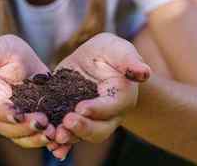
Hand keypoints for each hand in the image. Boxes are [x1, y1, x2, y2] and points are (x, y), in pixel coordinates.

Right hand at [0, 35, 56, 148]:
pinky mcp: (28, 130)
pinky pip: (36, 140)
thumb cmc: (7, 55)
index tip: (17, 115)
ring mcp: (12, 125)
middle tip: (44, 123)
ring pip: (22, 138)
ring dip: (38, 139)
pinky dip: (48, 144)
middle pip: (8, 128)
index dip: (4, 113)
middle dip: (25, 128)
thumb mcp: (0, 48)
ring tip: (54, 133)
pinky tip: (60, 144)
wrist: (21, 67)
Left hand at [48, 33, 150, 157]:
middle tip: (67, 121)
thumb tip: (145, 72)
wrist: (93, 60)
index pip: (112, 107)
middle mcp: (110, 114)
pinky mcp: (76, 121)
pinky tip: (52, 146)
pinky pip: (71, 137)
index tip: (81, 107)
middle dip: (84, 128)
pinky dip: (62, 145)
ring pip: (84, 136)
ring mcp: (93, 121)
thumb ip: (129, 60)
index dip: (98, 109)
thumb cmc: (109, 52)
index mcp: (122, 96)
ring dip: (71, 138)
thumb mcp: (117, 49)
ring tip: (57, 135)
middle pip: (101, 129)